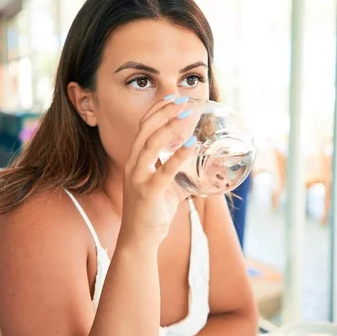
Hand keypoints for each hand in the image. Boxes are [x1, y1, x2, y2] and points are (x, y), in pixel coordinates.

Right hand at [120, 96, 198, 246]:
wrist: (139, 238)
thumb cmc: (152, 211)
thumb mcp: (167, 186)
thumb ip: (180, 174)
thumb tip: (203, 168)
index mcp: (135, 160)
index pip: (144, 127)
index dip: (158, 110)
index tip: (173, 97)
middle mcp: (133, 164)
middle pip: (146, 130)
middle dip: (165, 112)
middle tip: (183, 100)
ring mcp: (138, 177)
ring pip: (151, 144)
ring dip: (169, 127)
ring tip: (186, 115)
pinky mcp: (147, 191)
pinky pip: (164, 170)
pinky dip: (178, 156)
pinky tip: (191, 145)